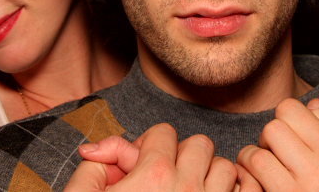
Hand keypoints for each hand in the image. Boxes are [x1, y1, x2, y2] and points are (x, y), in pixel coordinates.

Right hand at [66, 123, 236, 190]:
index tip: (137, 168)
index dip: (146, 146)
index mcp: (153, 175)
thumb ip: (93, 165)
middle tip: (164, 179)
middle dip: (181, 156)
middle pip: (199, 144)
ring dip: (209, 176)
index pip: (162, 132)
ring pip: (225, 167)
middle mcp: (187, 188)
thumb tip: (97, 149)